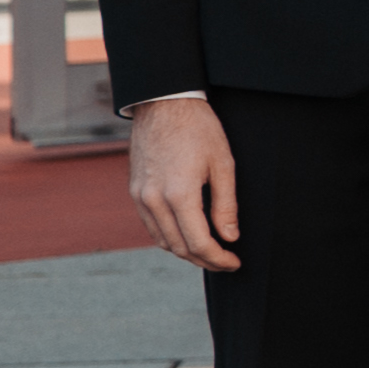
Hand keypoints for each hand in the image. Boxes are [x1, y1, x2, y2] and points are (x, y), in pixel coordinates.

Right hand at [126, 96, 240, 271]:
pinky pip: (151, 225)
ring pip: (162, 240)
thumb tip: (230, 237)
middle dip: (204, 260)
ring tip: (209, 252)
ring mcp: (140, 197)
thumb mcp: (223, 164)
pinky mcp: (134, 191)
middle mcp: (153, 200)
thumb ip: (226, 205)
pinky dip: (169, 237)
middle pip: (179, 247)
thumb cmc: (199, 129)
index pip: (198, 243)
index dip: (218, 259)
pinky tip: (186, 235)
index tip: (234, 263)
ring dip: (185, 251)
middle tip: (225, 262)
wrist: (164, 104)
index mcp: (178, 195)